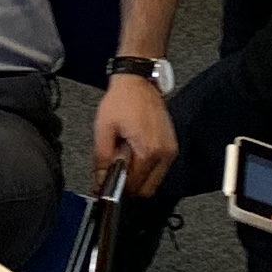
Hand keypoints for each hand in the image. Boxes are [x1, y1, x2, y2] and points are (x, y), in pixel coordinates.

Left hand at [92, 77, 177, 193]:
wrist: (138, 82)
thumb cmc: (122, 100)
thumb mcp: (104, 129)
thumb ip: (102, 159)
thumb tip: (101, 182)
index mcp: (149, 151)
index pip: (135, 186)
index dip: (118, 187)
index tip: (107, 184)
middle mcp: (164, 153)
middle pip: (147, 189)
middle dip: (130, 184)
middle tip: (116, 167)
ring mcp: (170, 150)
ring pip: (154, 180)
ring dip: (138, 175)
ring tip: (125, 154)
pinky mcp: (171, 145)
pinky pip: (159, 168)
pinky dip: (146, 166)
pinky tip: (134, 150)